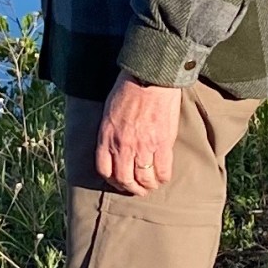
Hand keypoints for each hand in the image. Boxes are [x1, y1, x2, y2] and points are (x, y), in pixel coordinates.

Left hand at [96, 71, 181, 195]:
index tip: (119, 180)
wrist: (150, 78)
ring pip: (144, 179)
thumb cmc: (128, 90)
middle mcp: (122, 145)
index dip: (112, 180)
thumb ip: (111, 133)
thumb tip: (116, 148)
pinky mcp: (162, 143)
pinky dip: (162, 178)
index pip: (104, 170)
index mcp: (107, 137)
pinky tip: (163, 177)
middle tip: (137, 189)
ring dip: (148, 186)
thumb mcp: (109, 113)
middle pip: (124, 179)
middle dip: (131, 188)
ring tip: (151, 185)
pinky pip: (162, 171)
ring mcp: (142, 146)